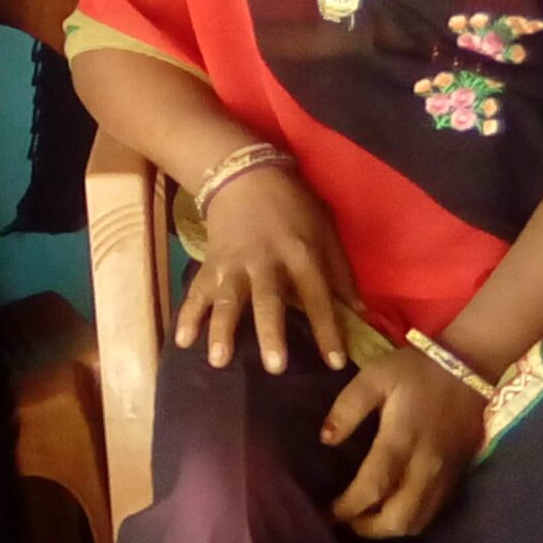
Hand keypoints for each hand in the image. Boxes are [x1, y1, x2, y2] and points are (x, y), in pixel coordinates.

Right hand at [179, 164, 353, 373]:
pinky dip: (188, 315)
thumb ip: (340, 272)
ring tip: (218, 360)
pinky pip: (196, 291)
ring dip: (222, 329)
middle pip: (268, 299)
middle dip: (270, 332)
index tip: (335, 363)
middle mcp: (266, 260)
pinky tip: (181, 341)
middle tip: (275, 366)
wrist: (244, 176)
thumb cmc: (292, 206)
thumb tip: (361, 314)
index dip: (327, 329)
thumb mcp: (324, 229)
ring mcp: (233, 263)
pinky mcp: (210, 264)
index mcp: (300, 253)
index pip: (317, 295)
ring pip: (228, 298)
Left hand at [320, 346, 485, 537]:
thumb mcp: (374, 377)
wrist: (470, 367)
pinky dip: (410, 519)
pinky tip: (393, 508)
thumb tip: (326, 440)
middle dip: (369, 528)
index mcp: (401, 440)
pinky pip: (433, 512)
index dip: (347, 509)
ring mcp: (445, 476)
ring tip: (366, 518)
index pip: (372, 489)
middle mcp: (426, 466)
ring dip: (390, 528)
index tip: (326, 512)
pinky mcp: (457, 477)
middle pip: (399, 519)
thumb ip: (347, 408)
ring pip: (418, 522)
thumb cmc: (417, 371)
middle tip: (346, 519)